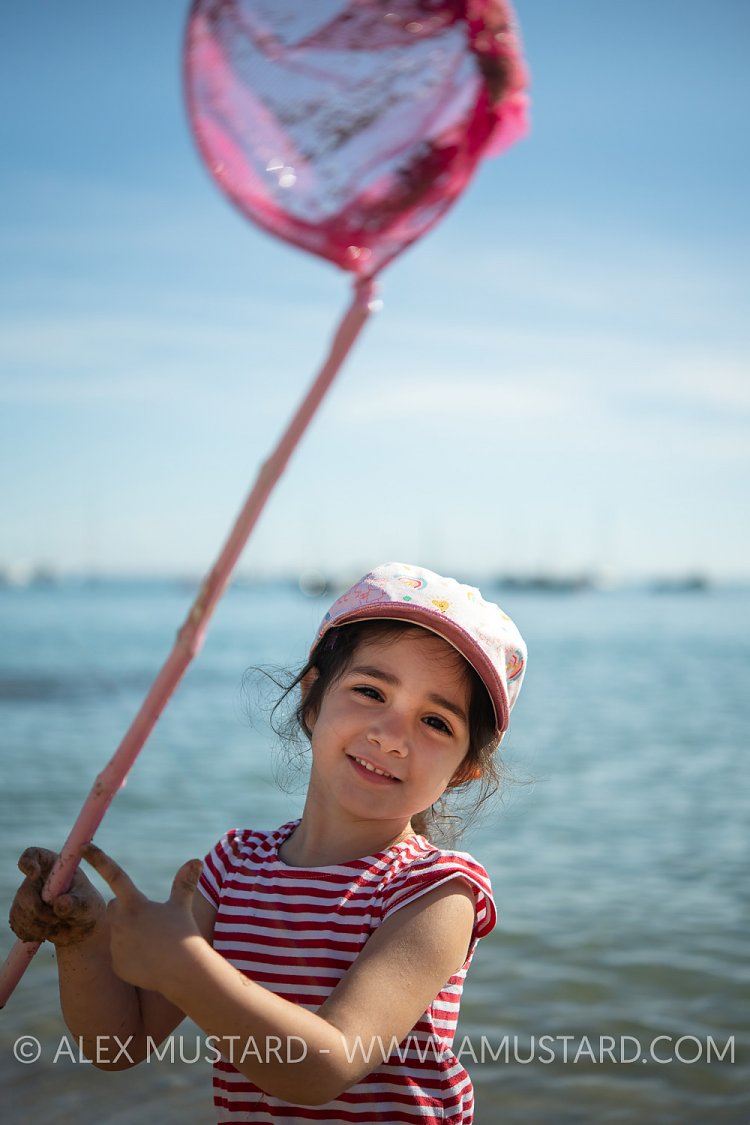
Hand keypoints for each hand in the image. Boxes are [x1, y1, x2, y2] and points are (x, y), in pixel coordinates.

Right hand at [10, 847, 105, 946]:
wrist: (82, 927)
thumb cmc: (88, 908)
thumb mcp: (87, 905)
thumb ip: (76, 904)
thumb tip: (60, 903)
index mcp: (54, 865)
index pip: (32, 855)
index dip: (28, 862)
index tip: (34, 875)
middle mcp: (36, 879)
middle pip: (24, 892)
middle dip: (39, 912)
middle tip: (58, 920)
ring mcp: (26, 896)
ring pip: (19, 911)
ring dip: (38, 925)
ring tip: (58, 926)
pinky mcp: (20, 913)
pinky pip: (17, 924)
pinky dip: (31, 932)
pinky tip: (47, 932)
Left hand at [81, 843, 202, 992]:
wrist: (183, 972)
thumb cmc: (184, 935)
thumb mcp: (182, 906)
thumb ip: (184, 883)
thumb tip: (197, 860)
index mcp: (136, 904)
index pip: (115, 875)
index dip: (98, 859)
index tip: (84, 846)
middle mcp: (121, 922)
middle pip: (114, 907)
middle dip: (125, 909)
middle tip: (147, 919)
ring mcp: (116, 945)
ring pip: (117, 932)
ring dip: (130, 934)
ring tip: (153, 943)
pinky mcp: (116, 965)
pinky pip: (120, 955)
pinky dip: (131, 956)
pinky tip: (148, 960)